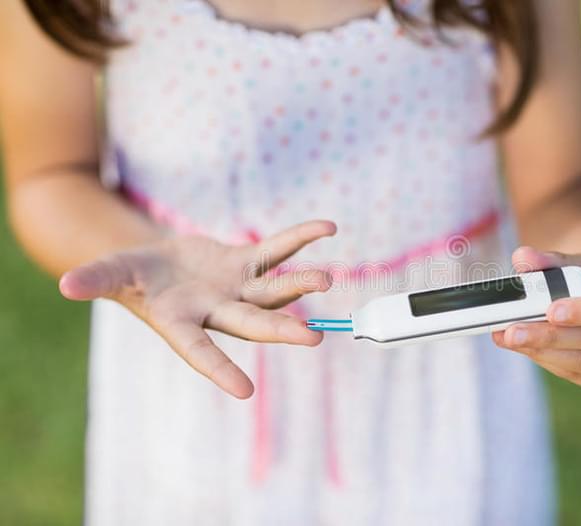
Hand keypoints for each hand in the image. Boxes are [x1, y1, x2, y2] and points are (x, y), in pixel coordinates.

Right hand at [59, 220, 336, 398]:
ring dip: (300, 283)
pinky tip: (327, 228)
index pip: (201, 352)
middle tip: (313, 338)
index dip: (219, 370)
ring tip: (328, 279)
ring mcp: (237, 289)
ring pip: (274, 290)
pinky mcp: (246, 264)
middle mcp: (216, 311)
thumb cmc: (130, 276)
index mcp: (182, 324)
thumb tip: (66, 285)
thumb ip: (95, 279)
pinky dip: (299, 240)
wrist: (155, 263)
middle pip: (252, 323)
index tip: (245, 391)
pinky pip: (276, 251)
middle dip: (280, 330)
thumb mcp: (110, 274)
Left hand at [492, 247, 580, 392]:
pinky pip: (580, 376)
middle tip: (513, 330)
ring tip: (509, 338)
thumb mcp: (579, 263)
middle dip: (552, 336)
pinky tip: (524, 347)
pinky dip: (548, 361)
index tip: (551, 311)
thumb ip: (550, 260)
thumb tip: (522, 257)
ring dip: (545, 352)